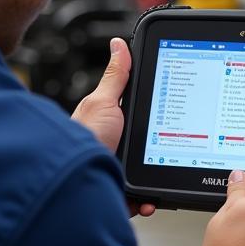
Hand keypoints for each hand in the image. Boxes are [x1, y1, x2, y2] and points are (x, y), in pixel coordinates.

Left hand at [72, 38, 154, 217]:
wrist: (72, 181)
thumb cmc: (84, 138)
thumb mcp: (104, 101)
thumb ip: (116, 76)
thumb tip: (119, 44)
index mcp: (112, 122)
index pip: (141, 117)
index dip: (157, 118)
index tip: (172, 117)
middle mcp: (114, 146)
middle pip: (148, 147)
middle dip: (160, 152)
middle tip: (166, 152)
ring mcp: (117, 169)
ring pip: (148, 174)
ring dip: (155, 179)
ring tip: (155, 180)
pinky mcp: (118, 192)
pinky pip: (140, 198)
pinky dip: (146, 201)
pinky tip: (146, 200)